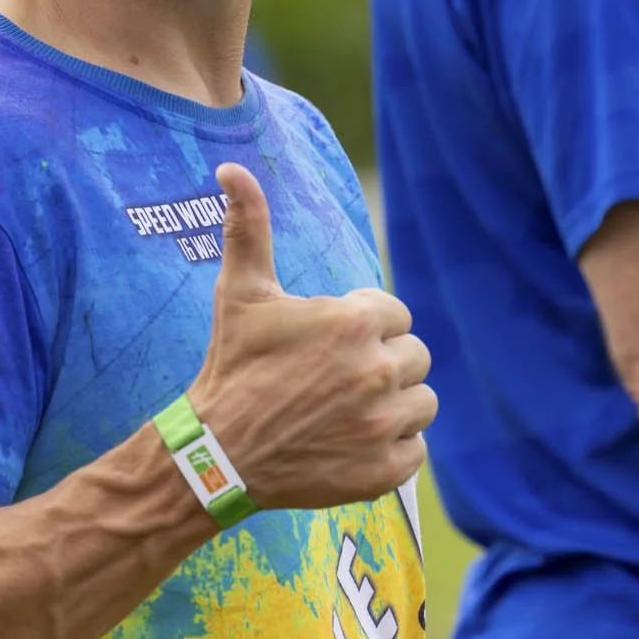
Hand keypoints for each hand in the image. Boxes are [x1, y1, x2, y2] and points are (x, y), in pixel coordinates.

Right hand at [184, 163, 436, 509]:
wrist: (215, 453)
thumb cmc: (233, 365)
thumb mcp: (240, 292)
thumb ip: (248, 226)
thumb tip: (231, 168)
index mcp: (354, 322)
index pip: (394, 314)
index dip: (363, 326)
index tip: (327, 343)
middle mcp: (378, 371)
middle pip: (414, 356)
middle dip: (382, 362)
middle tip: (335, 378)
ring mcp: (383, 425)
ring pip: (423, 402)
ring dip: (394, 404)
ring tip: (348, 409)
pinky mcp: (383, 470)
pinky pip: (415, 449)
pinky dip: (391, 447)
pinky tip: (351, 441)